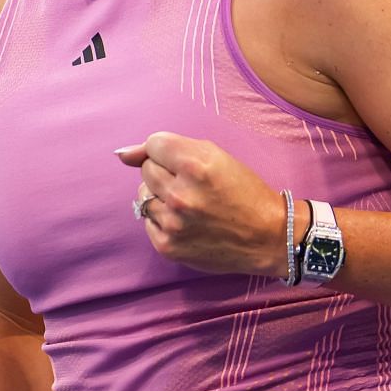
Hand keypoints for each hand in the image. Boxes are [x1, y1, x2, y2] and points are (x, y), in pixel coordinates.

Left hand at [116, 132, 290, 277]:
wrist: (268, 236)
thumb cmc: (243, 192)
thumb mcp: (215, 156)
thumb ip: (168, 147)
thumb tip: (122, 154)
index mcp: (196, 166)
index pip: (153, 144)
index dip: (169, 151)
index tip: (184, 162)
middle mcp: (181, 195)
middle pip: (146, 169)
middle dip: (164, 172)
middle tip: (191, 184)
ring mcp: (173, 224)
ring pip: (142, 195)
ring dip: (160, 196)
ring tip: (188, 204)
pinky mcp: (168, 247)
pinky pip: (147, 221)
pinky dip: (162, 219)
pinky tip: (186, 222)